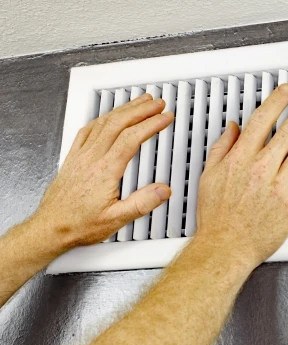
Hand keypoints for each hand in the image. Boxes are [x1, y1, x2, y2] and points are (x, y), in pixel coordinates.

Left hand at [33, 94, 173, 249]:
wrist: (51, 227)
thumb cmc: (79, 224)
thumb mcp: (116, 219)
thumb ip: (142, 203)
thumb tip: (163, 190)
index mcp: (105, 171)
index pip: (132, 138)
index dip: (151, 124)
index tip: (164, 117)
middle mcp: (91, 158)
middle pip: (118, 123)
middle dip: (141, 109)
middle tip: (157, 104)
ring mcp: (80, 156)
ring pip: (103, 122)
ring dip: (124, 109)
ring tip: (139, 103)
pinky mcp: (73, 158)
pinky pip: (87, 130)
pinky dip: (102, 118)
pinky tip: (108, 116)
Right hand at [195, 84, 287, 266]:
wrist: (226, 248)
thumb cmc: (218, 218)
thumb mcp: (209, 177)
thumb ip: (222, 149)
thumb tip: (233, 129)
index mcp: (240, 159)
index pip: (261, 121)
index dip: (277, 102)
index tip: (287, 91)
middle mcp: (261, 169)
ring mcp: (278, 186)